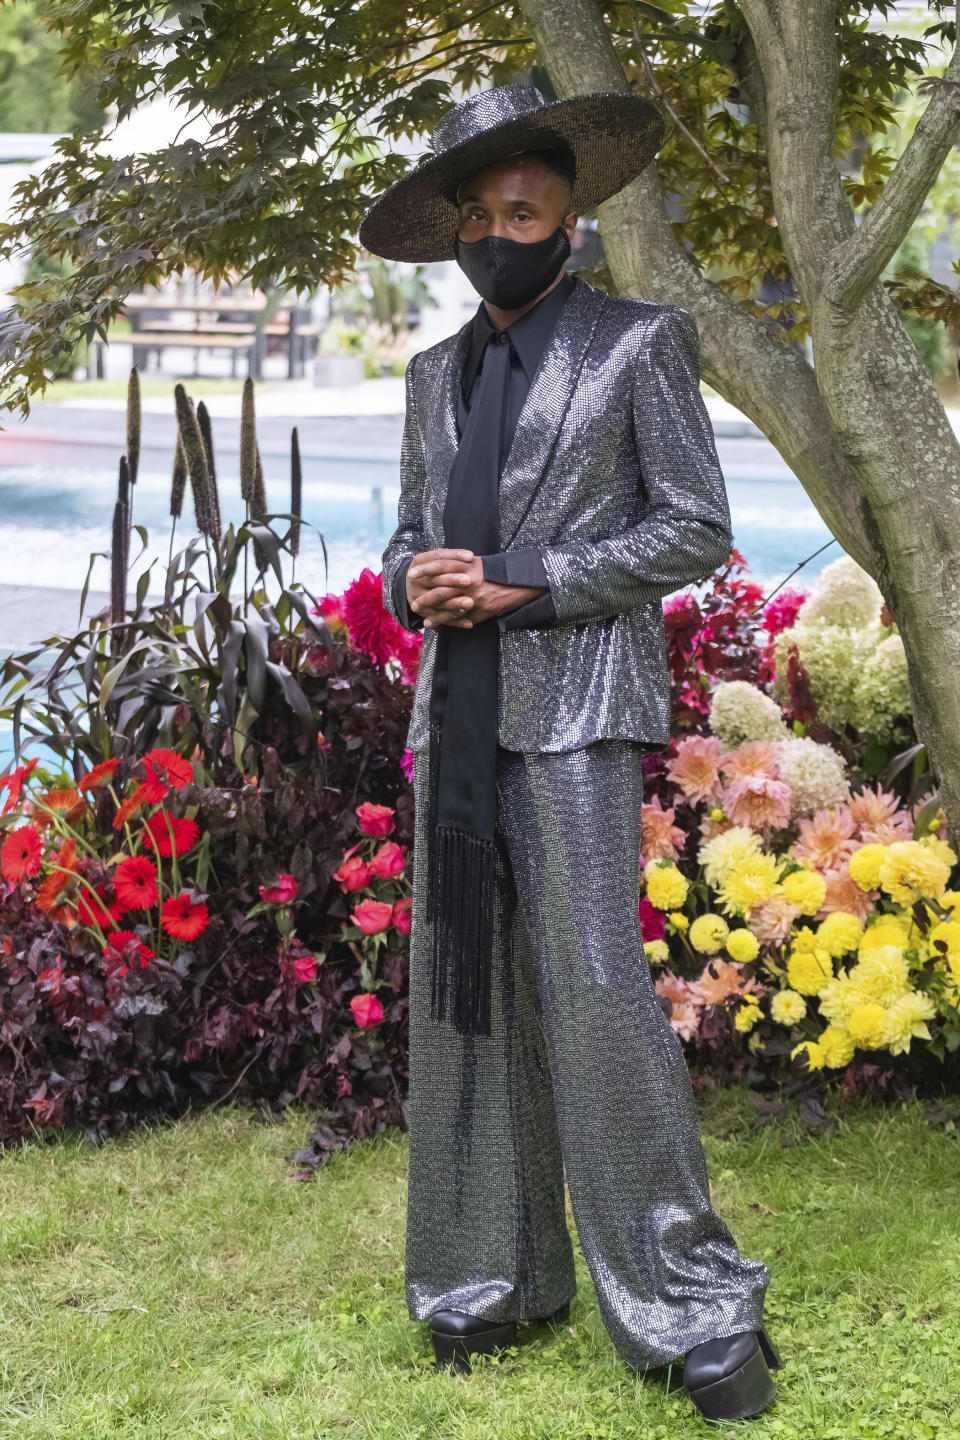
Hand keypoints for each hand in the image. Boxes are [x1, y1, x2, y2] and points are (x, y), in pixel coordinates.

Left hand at [406, 550, 545, 627]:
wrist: (520, 582)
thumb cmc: (500, 572)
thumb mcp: (481, 564)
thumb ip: (464, 566)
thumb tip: (445, 565)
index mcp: (468, 566)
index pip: (441, 566)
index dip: (425, 570)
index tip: (412, 573)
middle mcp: (469, 580)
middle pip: (441, 588)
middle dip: (425, 596)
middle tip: (413, 602)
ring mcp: (475, 596)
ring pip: (448, 605)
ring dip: (433, 612)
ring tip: (420, 616)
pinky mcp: (481, 609)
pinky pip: (460, 617)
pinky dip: (446, 621)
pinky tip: (434, 624)